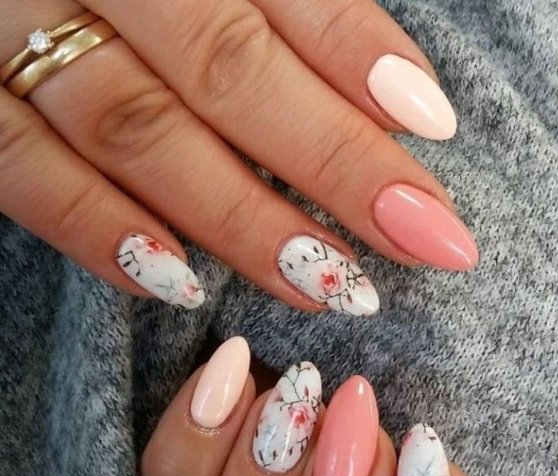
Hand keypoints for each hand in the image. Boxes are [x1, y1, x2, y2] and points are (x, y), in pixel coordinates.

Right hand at [0, 0, 476, 313]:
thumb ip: (282, 14)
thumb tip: (388, 97)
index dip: (361, 56)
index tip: (436, 130)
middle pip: (229, 71)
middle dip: (334, 163)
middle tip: (422, 237)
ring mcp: (17, 37)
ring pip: (140, 134)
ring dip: (241, 221)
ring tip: (327, 286)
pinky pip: (31, 177)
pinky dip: (102, 234)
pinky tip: (180, 288)